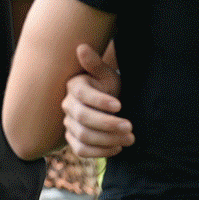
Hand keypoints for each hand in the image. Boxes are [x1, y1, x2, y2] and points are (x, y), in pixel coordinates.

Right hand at [62, 41, 131, 157]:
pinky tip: (118, 148)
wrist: (106, 103)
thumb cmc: (106, 85)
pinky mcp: (73, 140)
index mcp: (74, 87)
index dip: (101, 102)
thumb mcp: (106, 73)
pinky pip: (81, 150)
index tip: (120, 106)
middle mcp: (67, 106)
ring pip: (83, 136)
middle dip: (108, 124)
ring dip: (108, 140)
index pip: (83, 96)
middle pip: (83, 119)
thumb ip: (95, 64)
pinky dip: (100, 152)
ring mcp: (68, 124)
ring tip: (130, 139)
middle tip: (130, 127)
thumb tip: (81, 48)